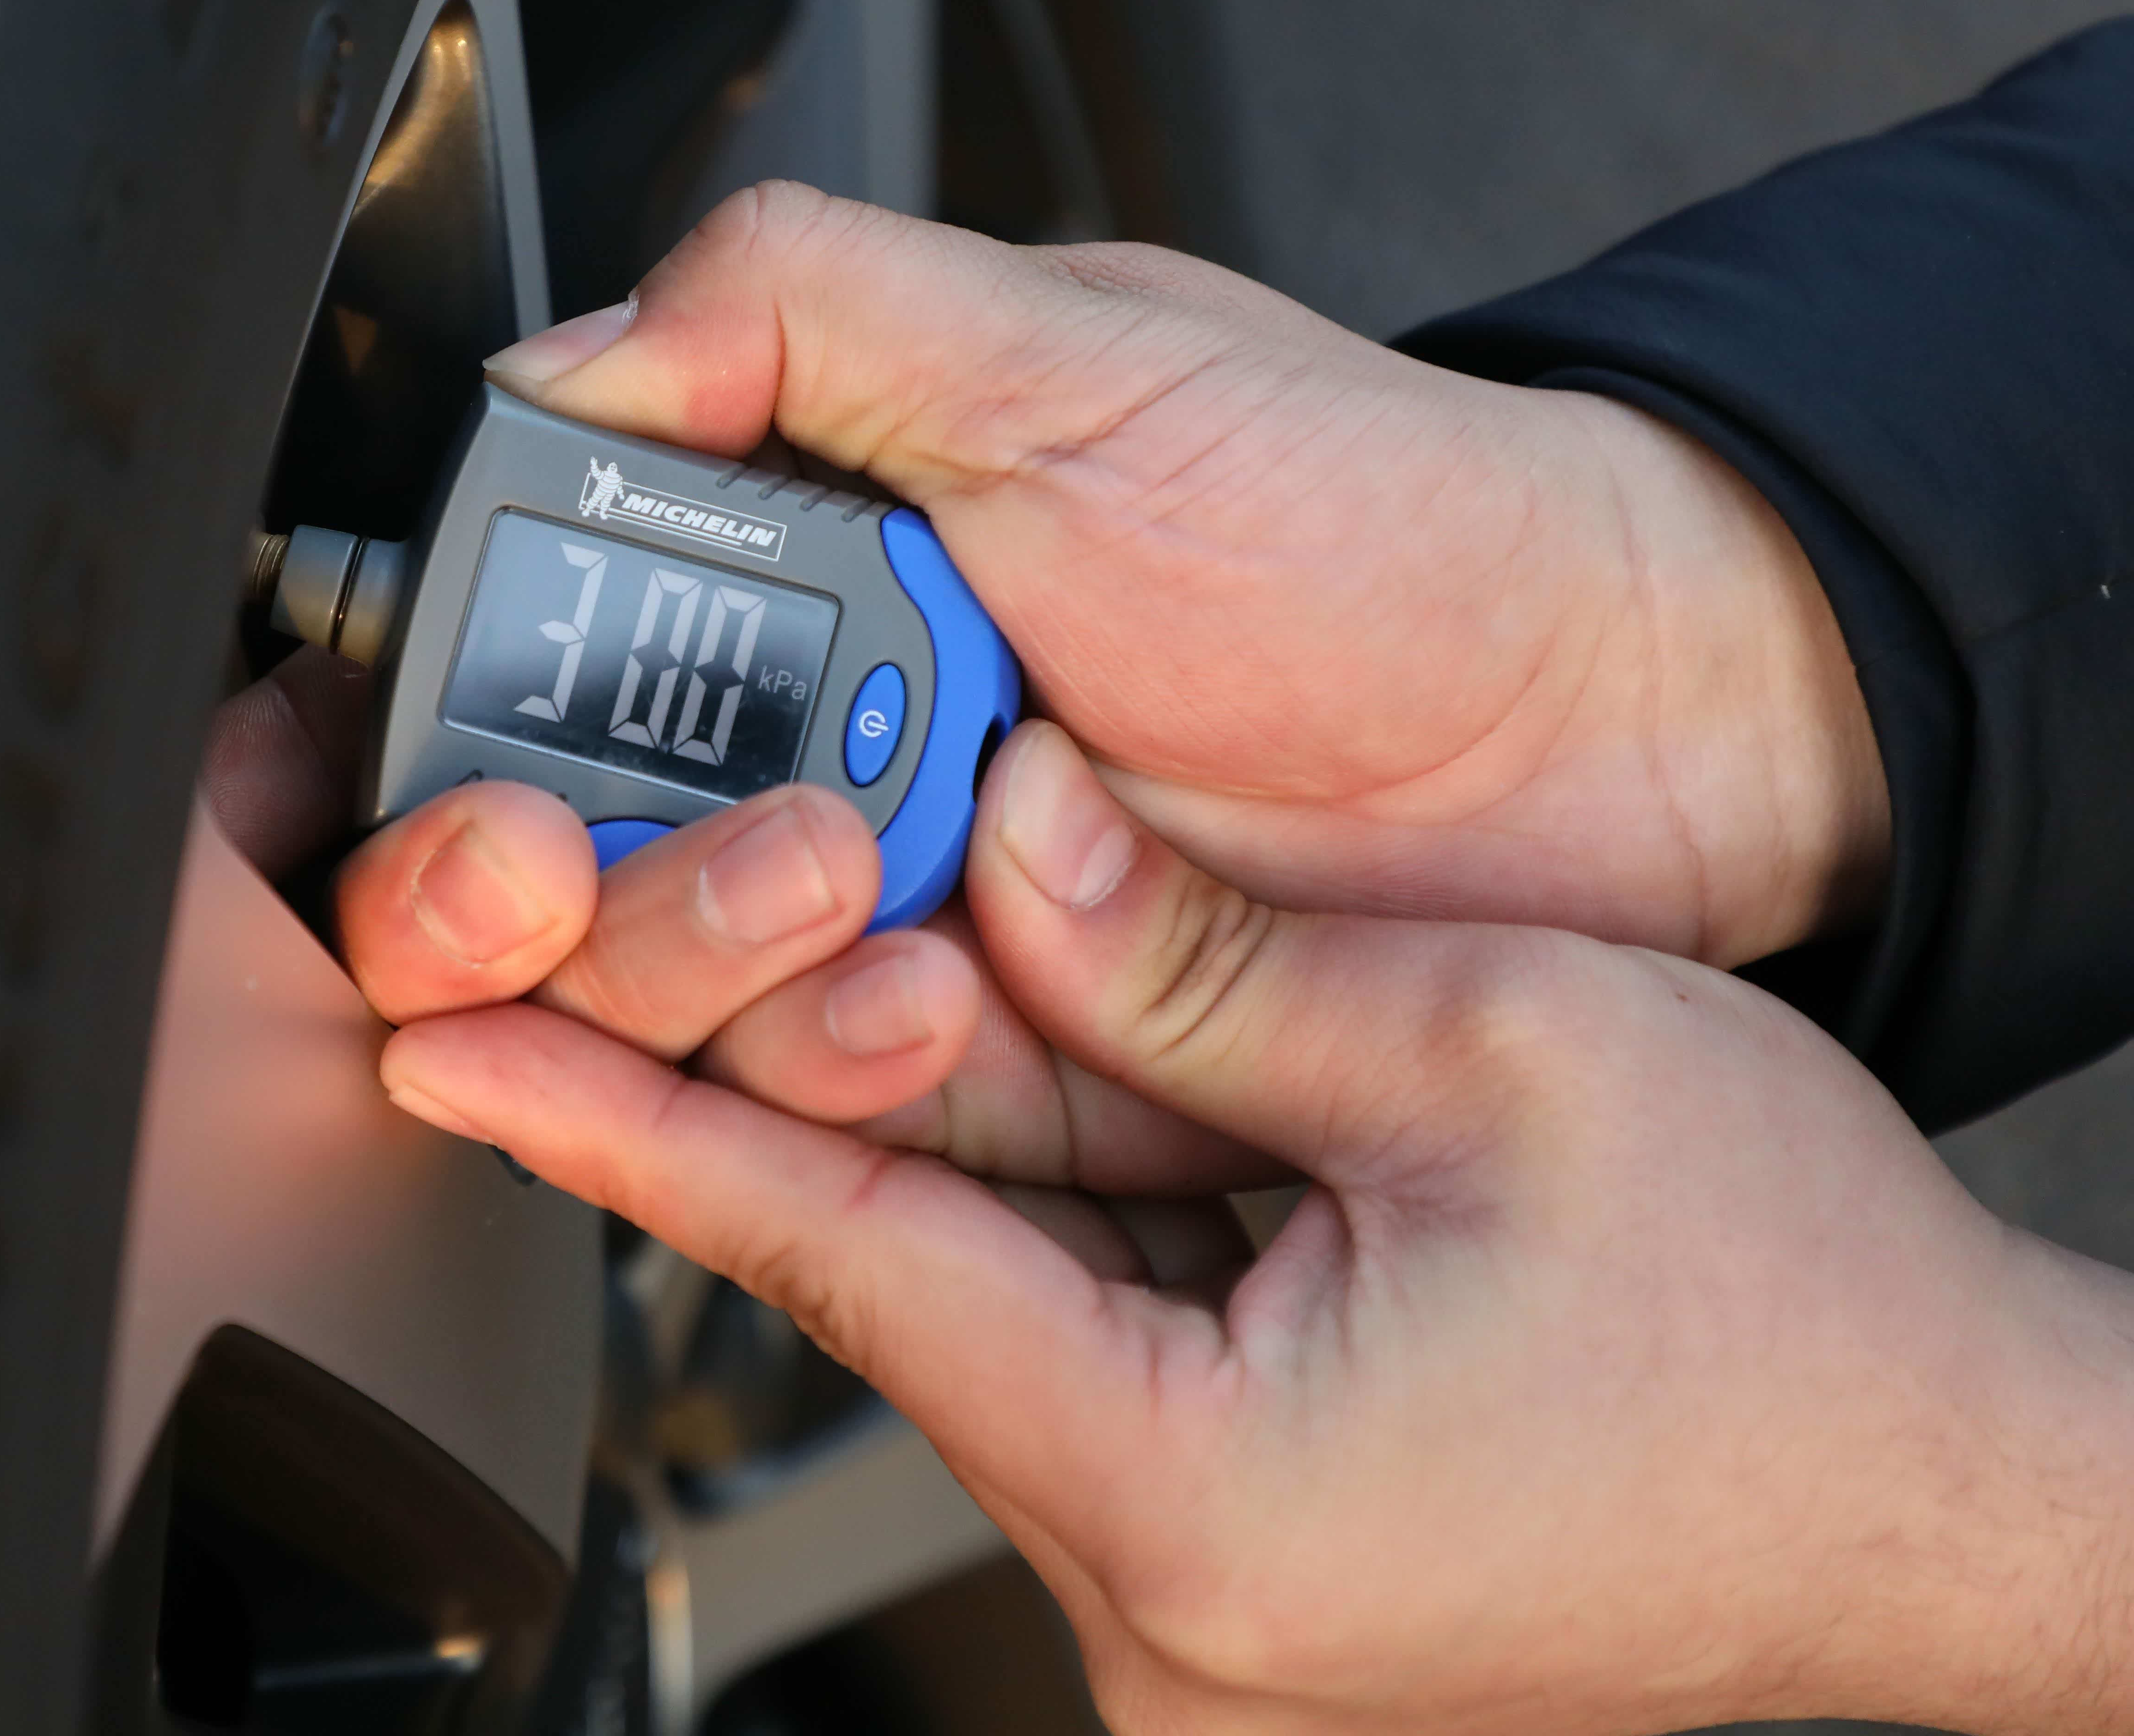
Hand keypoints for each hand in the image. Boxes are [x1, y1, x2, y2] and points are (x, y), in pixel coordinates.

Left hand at [378, 722, 2133, 1734]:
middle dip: (790, 1082)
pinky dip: (1049, 1198)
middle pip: (903, 1281)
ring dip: (938, 1127)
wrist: (1963, 1488)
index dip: (634, 1121)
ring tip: (869, 944)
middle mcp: (1164, 1588)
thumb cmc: (1795, 1323)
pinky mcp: (1246, 1551)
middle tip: (629, 924)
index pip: (840, 1257)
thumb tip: (1024, 832)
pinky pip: (1084, 1338)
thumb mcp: (1501, 1055)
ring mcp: (1199, 1589)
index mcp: (1201, 1493)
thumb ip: (1211, 960)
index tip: (458, 1043)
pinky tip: (1035, 1066)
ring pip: (992, 1299)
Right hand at [479, 186, 1887, 966]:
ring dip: (727, 984)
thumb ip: (799, 310)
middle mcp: (823, 743)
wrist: (1613, 724)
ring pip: (690, 1012)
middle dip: (581, 895)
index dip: (458, 743)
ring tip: (875, 925)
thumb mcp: (1075, 350)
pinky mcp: (1008, 1057)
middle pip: (575, 874)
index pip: (535, 669)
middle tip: (672, 857)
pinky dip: (846, 1091)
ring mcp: (909, 909)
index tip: (484, 783)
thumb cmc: (1373, 517)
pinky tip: (926, 1021)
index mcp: (799, 562)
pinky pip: (853, 1116)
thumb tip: (559, 359)